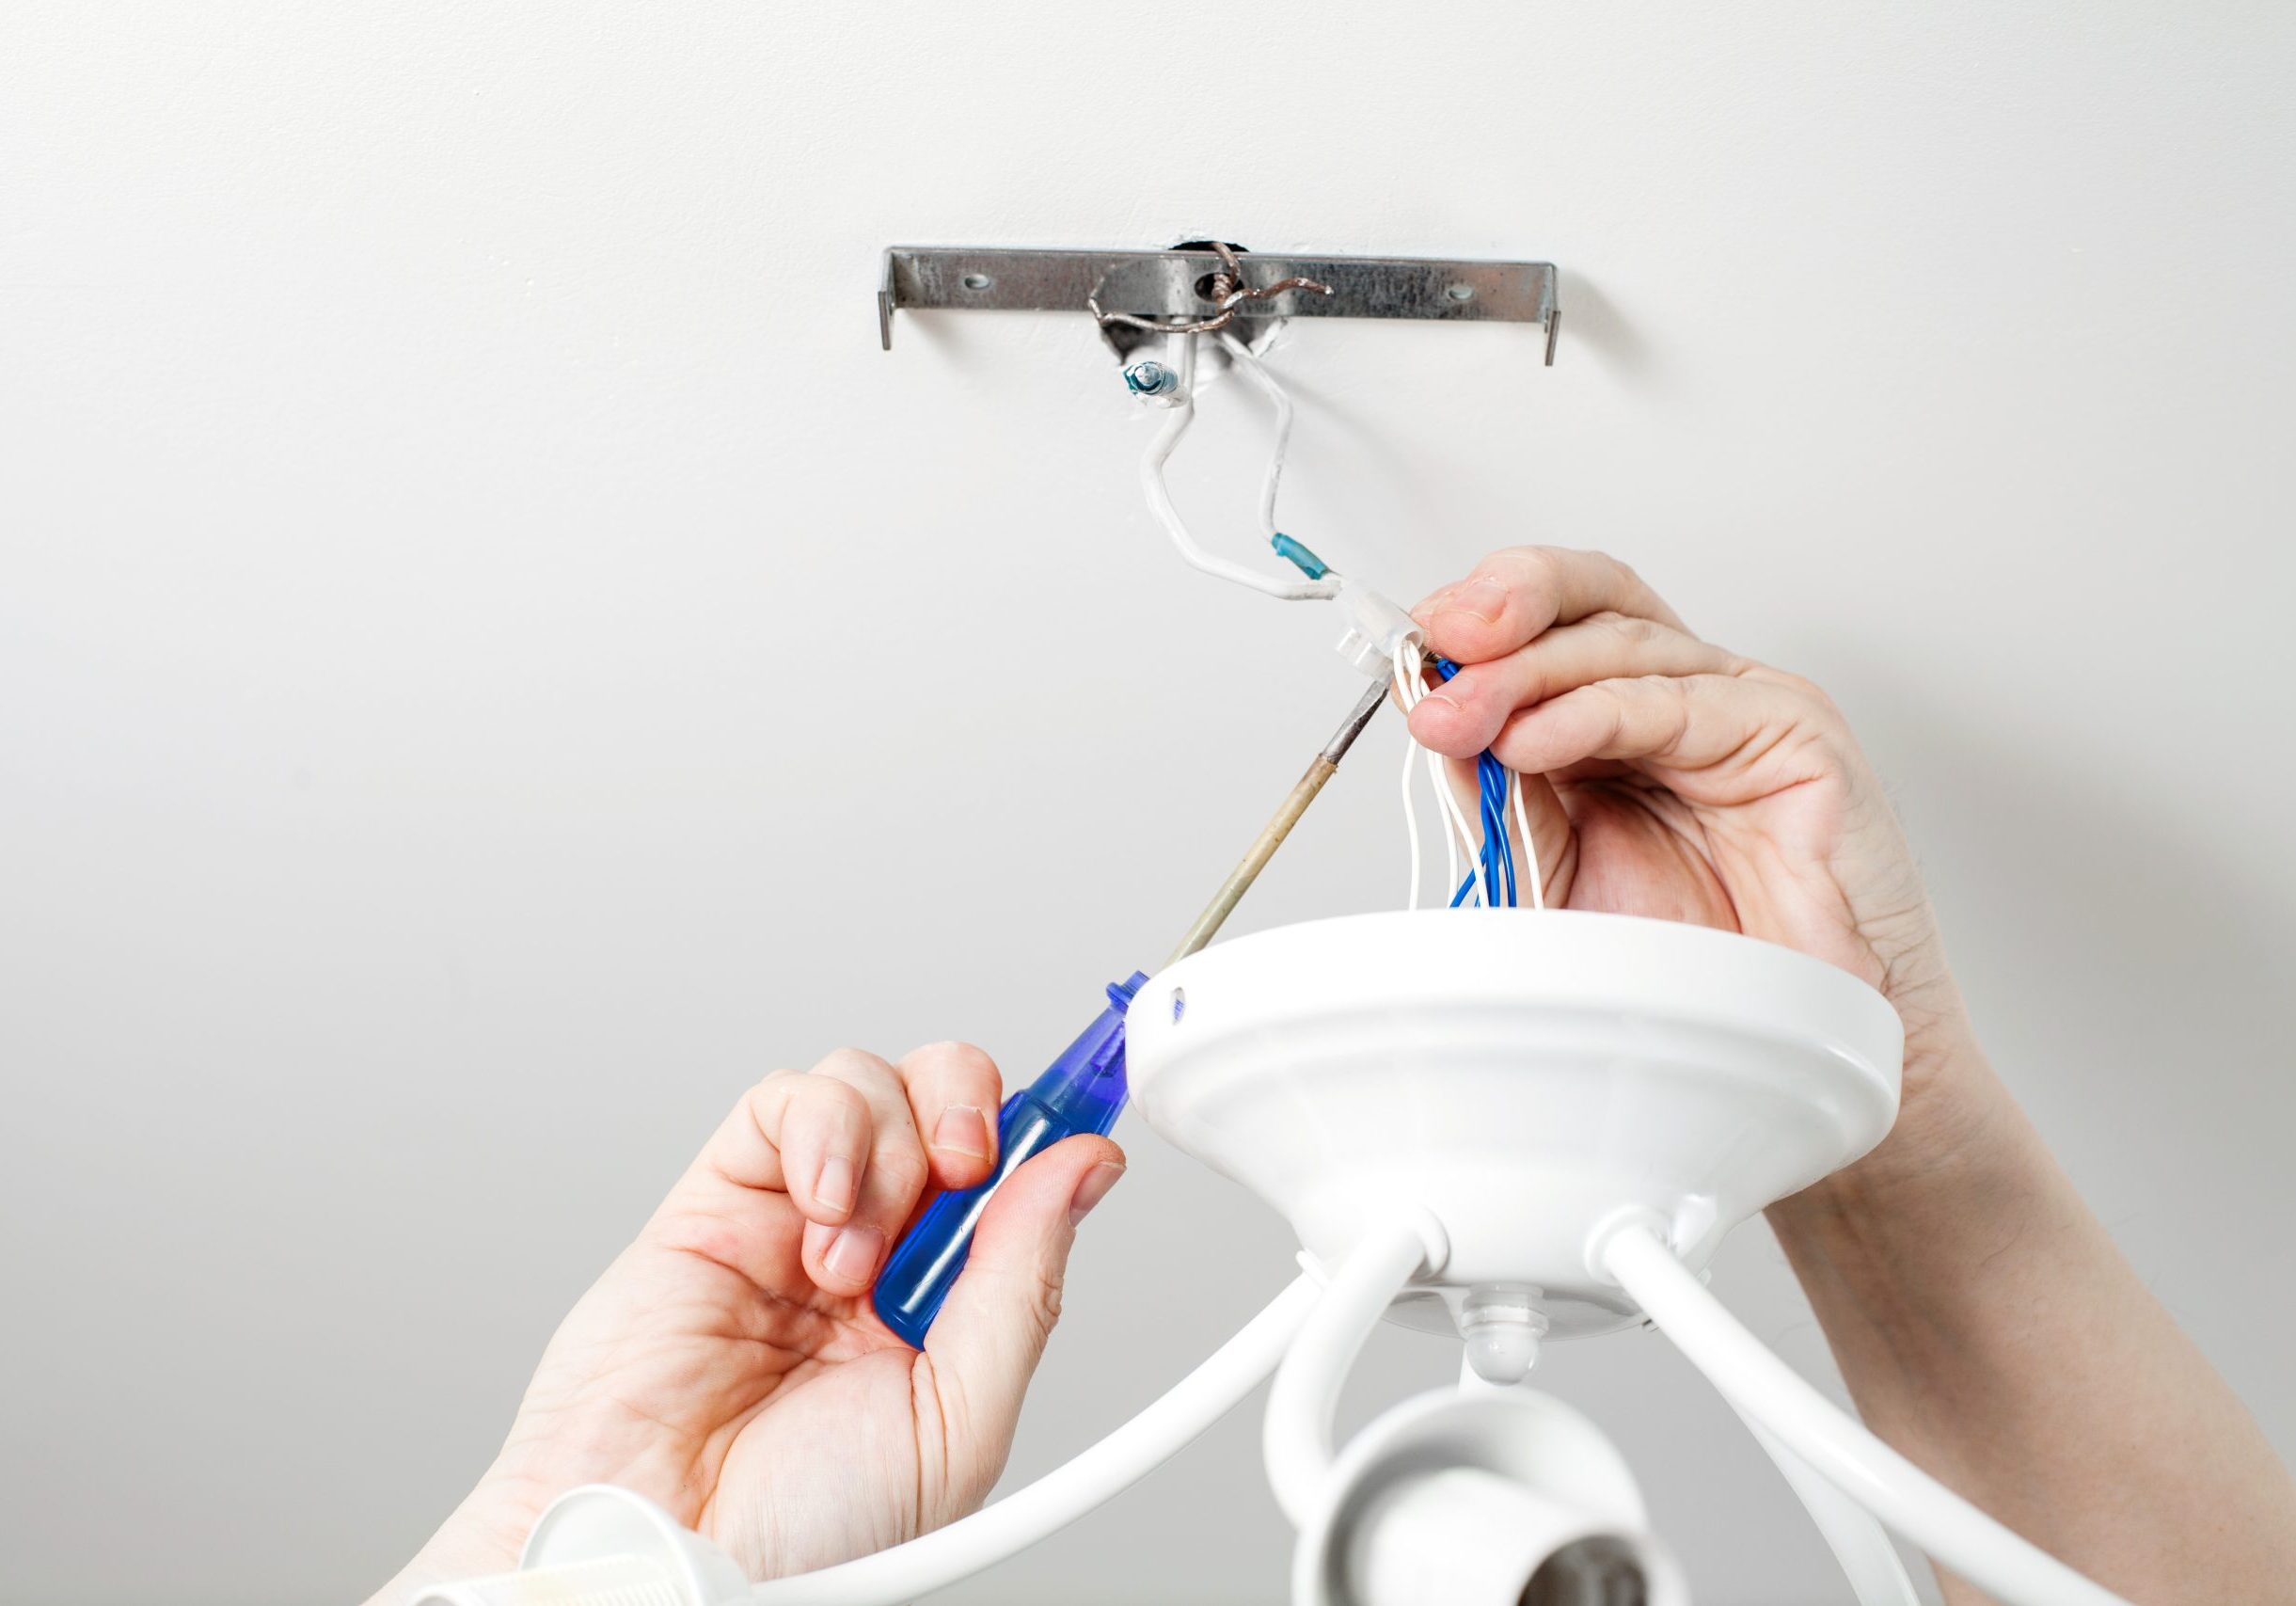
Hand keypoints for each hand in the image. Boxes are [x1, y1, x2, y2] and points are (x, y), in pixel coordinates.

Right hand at [372, 1044, 1125, 1596]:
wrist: (670, 1551)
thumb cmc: (802, 1533)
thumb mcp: (959, 1420)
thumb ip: (1021, 1283)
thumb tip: (1085, 1169)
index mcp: (943, 1303)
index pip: (1010, 1172)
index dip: (1043, 1128)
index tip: (1082, 1114)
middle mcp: (875, 1249)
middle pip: (940, 1096)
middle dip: (966, 1104)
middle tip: (964, 1168)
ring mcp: (793, 1218)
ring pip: (865, 1084)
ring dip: (882, 1152)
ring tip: (845, 1262)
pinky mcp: (714, 1200)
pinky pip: (781, 1101)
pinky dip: (817, 1128)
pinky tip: (816, 1206)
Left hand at [1407, 547, 1976, 1153]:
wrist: (1786, 1045)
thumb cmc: (1693, 965)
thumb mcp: (1553, 865)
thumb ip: (1498, 790)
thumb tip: (1431, 711)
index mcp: (1629, 714)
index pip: (1557, 620)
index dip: (1485, 611)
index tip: (1414, 639)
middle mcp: (1687, 695)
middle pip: (1594, 602)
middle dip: (1502, 611)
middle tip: (1433, 645)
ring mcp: (1745, 707)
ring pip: (1625, 643)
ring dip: (1526, 673)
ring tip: (1460, 717)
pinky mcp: (1797, 737)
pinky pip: (1682, 703)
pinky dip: (1596, 712)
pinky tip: (1532, 739)